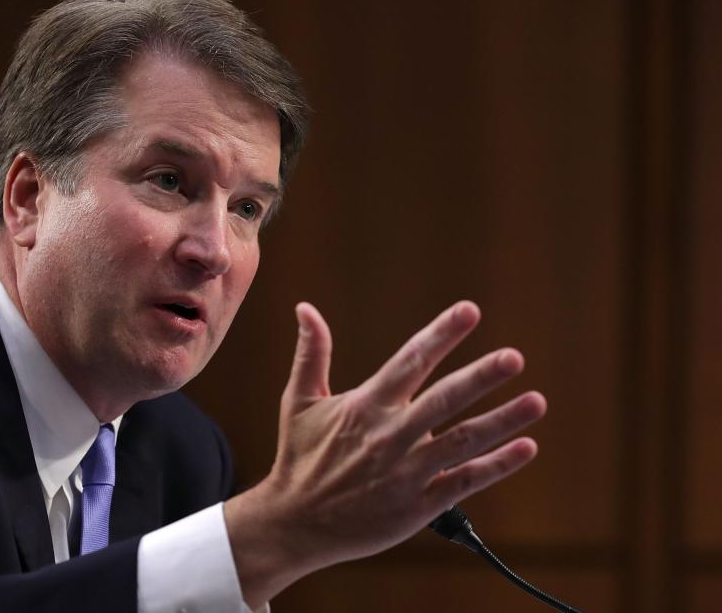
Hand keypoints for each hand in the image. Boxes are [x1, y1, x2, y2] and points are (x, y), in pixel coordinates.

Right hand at [224, 301, 546, 605]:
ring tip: (537, 401)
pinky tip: (526, 448)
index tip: (469, 311)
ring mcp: (407, 473)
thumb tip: (305, 308)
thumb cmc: (299, 457)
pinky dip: (497, 466)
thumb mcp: (299, 401)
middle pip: (444, 400)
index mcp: (366, 406)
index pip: (411, 361)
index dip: (442, 334)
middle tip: (514, 357)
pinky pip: (464, 482)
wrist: (295, 524)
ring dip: (503, 421)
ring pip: (463, 442)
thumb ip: (311, 353)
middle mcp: (390, 437)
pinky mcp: (417, 506)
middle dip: (481, 377)